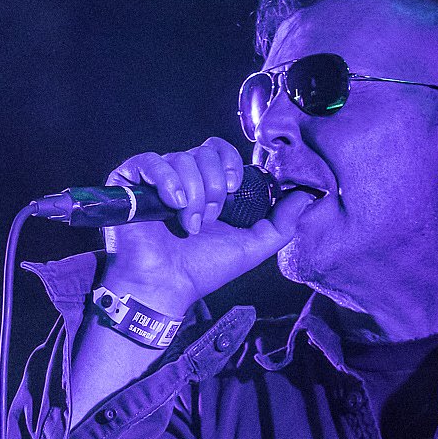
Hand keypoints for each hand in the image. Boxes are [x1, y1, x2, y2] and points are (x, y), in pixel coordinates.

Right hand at [99, 137, 314, 314]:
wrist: (165, 287)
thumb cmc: (202, 269)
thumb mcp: (253, 246)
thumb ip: (283, 223)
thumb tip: (309, 195)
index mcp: (207, 187)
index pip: (221, 151)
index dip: (229, 164)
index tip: (231, 190)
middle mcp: (181, 178)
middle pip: (204, 152)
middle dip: (212, 186)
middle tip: (208, 217)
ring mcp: (154, 179)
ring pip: (181, 159)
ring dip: (192, 193)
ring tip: (189, 223)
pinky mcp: (129, 182)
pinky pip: (150, 162)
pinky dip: (166, 181)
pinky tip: (173, 204)